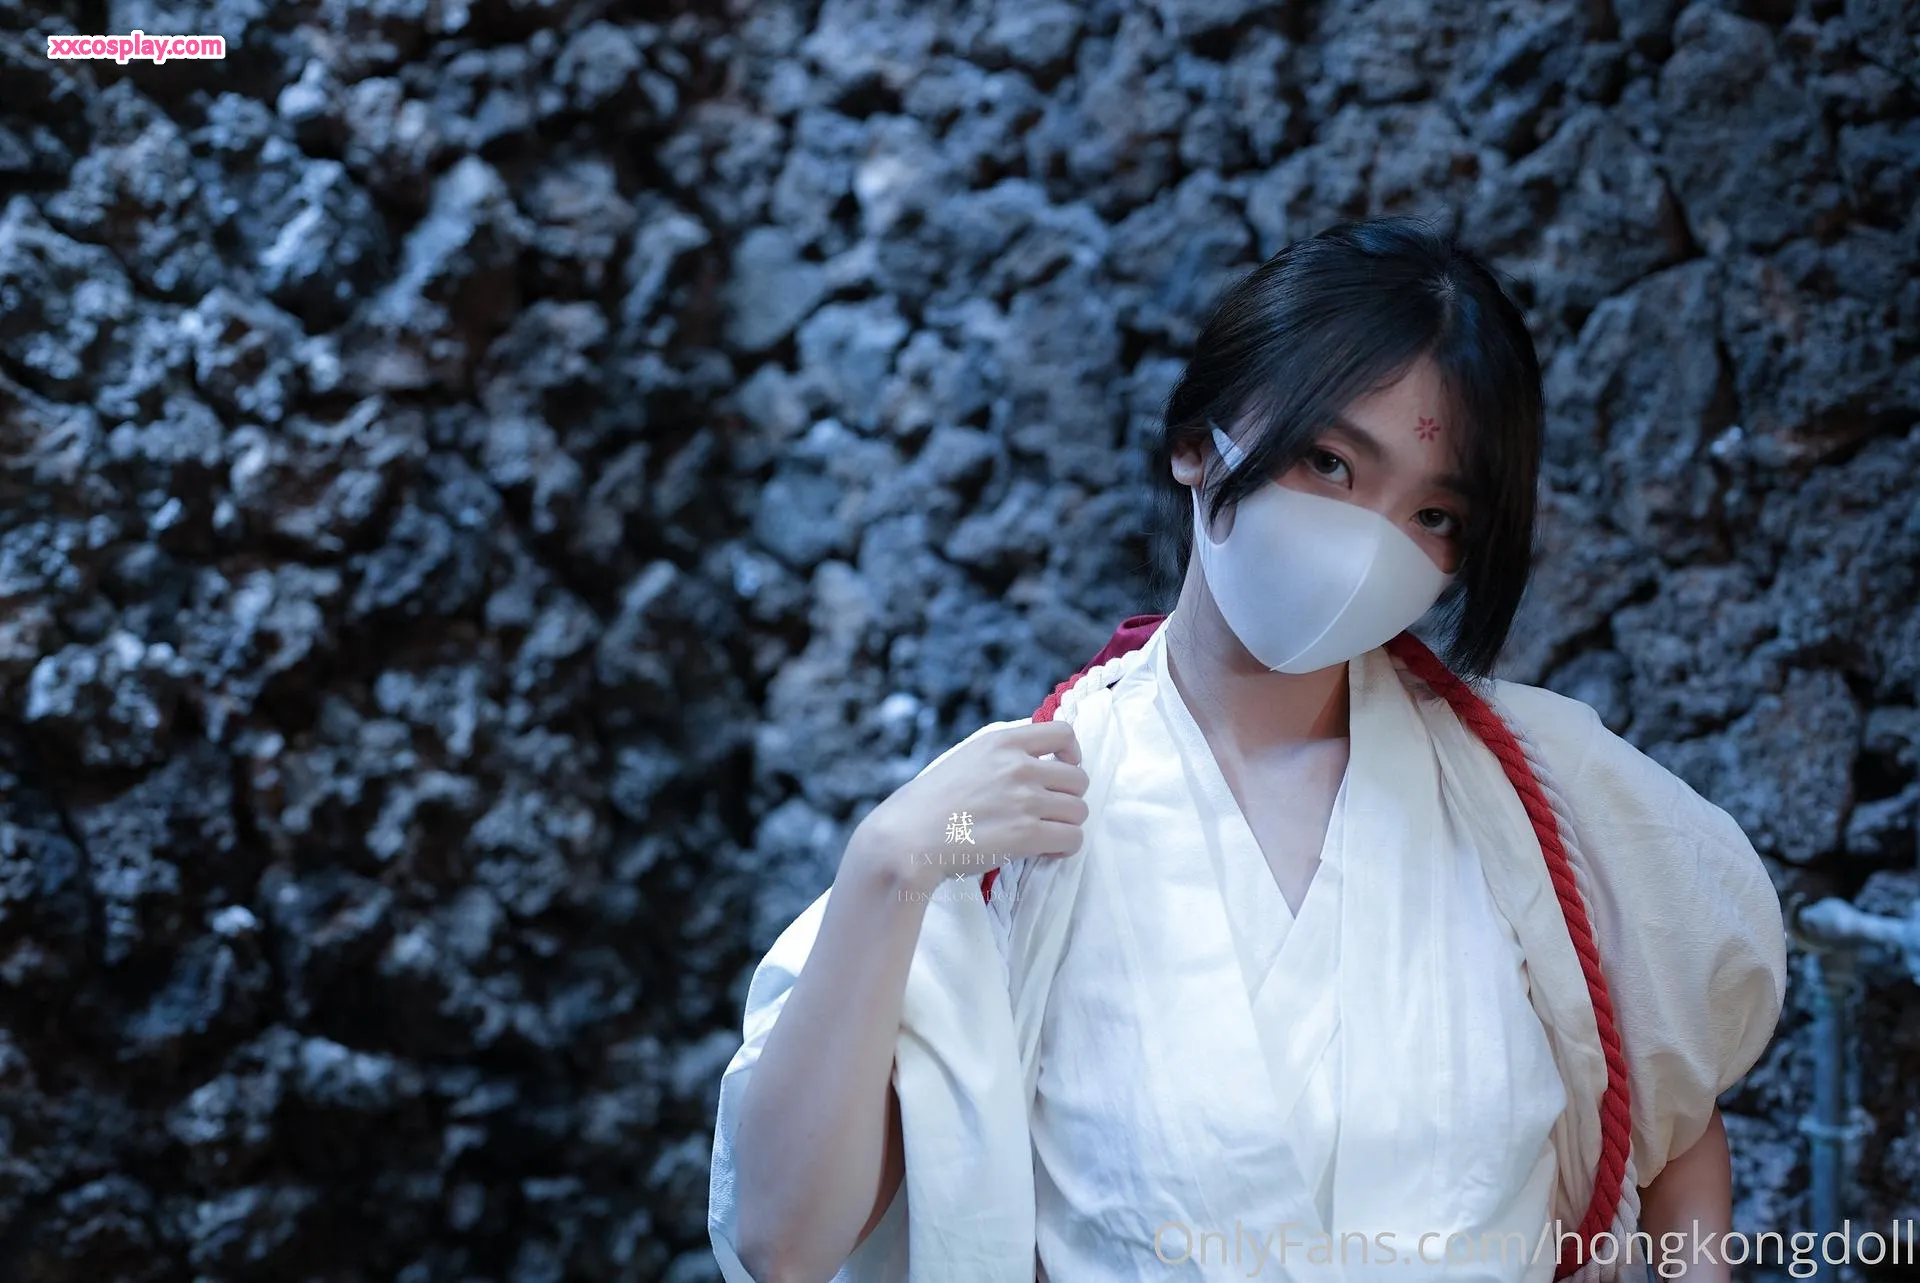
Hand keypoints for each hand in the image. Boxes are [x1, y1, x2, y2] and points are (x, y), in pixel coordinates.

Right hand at [847, 722, 1089, 895]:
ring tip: (1045, 834)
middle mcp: (1019, 766)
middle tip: (1048, 813)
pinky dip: (1064, 848)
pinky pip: (1073, 839)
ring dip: (1066, 824)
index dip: (1072, 754)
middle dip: (1068, 797)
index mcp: (1002, 743)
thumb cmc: (929, 805)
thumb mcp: (966, 760)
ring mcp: (1025, 800)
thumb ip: (1001, 758)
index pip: (1063, 732)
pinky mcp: (1027, 834)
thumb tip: (1036, 764)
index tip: (1063, 768)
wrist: (907, 838)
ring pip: (1079, 811)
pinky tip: (1046, 851)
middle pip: (1078, 778)